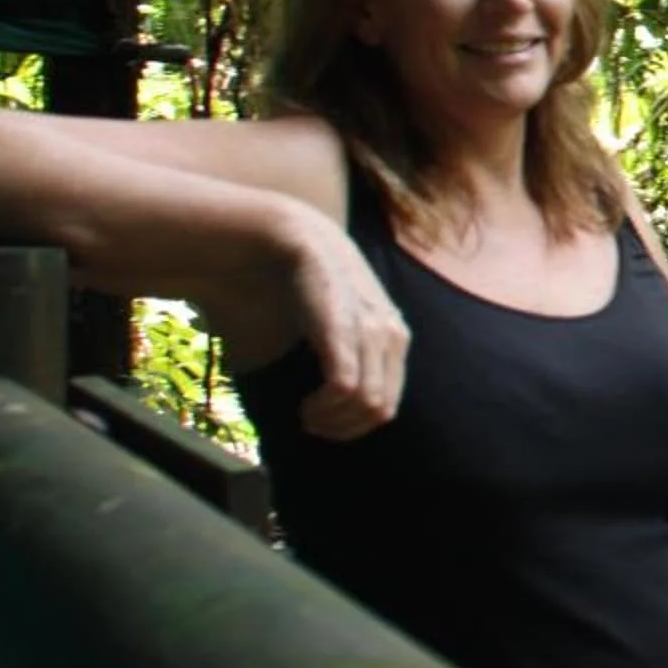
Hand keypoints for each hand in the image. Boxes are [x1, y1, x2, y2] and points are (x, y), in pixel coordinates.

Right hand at [281, 209, 409, 439]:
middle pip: (381, 410)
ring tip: (304, 414)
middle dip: (343, 429)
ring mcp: (374, 330)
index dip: (351, 424)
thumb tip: (321, 409)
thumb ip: (334, 361)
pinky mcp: (347, 330)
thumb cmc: (286, 289)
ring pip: (370, 405)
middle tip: (308, 422)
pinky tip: (305, 406)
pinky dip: (327, 409)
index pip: (388, 401)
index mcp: (390, 333)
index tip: (317, 421)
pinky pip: (349, 389)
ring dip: (333, 422)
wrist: (276, 239)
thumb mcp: (323, 328)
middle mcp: (391, 332)